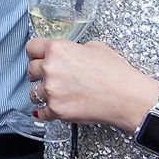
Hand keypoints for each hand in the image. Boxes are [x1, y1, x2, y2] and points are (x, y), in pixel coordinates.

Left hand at [26, 38, 155, 131]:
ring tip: (56, 94)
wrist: (128, 97)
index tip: (37, 58)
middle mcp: (50, 68)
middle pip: (30, 70)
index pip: (31, 48)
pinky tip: (55, 108)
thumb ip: (73, 49)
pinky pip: (41, 112)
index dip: (36, 53)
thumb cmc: (116, 73)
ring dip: (42, 93)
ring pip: (33, 92)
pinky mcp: (57, 109)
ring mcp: (52, 90)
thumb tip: (67, 54)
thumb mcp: (94, 47)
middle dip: (39, 73)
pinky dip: (47, 112)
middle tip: (51, 77)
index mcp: (58, 49)